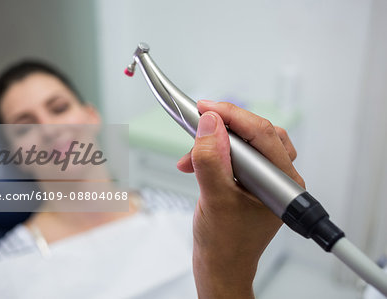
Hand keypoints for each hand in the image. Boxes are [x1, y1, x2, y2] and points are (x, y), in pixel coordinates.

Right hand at [177, 100, 304, 298]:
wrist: (220, 267)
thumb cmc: (225, 244)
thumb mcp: (214, 199)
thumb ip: (212, 159)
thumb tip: (210, 124)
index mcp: (281, 182)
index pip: (261, 134)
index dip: (231, 116)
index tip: (205, 109)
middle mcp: (278, 178)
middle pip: (256, 133)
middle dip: (222, 129)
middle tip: (198, 124)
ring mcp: (265, 180)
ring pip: (245, 143)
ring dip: (216, 143)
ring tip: (193, 155)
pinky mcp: (250, 182)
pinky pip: (235, 156)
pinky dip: (214, 155)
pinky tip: (196, 164)